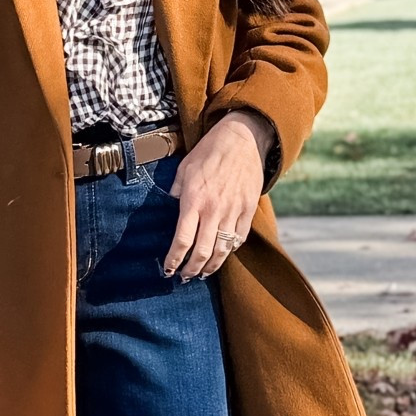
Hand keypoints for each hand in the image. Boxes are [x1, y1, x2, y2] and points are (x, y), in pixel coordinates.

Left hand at [163, 111, 272, 279]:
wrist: (242, 139)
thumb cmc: (209, 151)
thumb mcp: (184, 168)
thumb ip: (177, 190)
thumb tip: (172, 204)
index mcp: (193, 200)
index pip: (182, 240)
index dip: (174, 259)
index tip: (168, 269)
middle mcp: (213, 210)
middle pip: (202, 252)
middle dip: (192, 269)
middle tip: (185, 276)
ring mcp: (233, 211)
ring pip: (222, 250)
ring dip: (211, 266)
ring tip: (203, 272)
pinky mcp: (248, 209)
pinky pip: (239, 238)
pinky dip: (230, 250)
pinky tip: (222, 253)